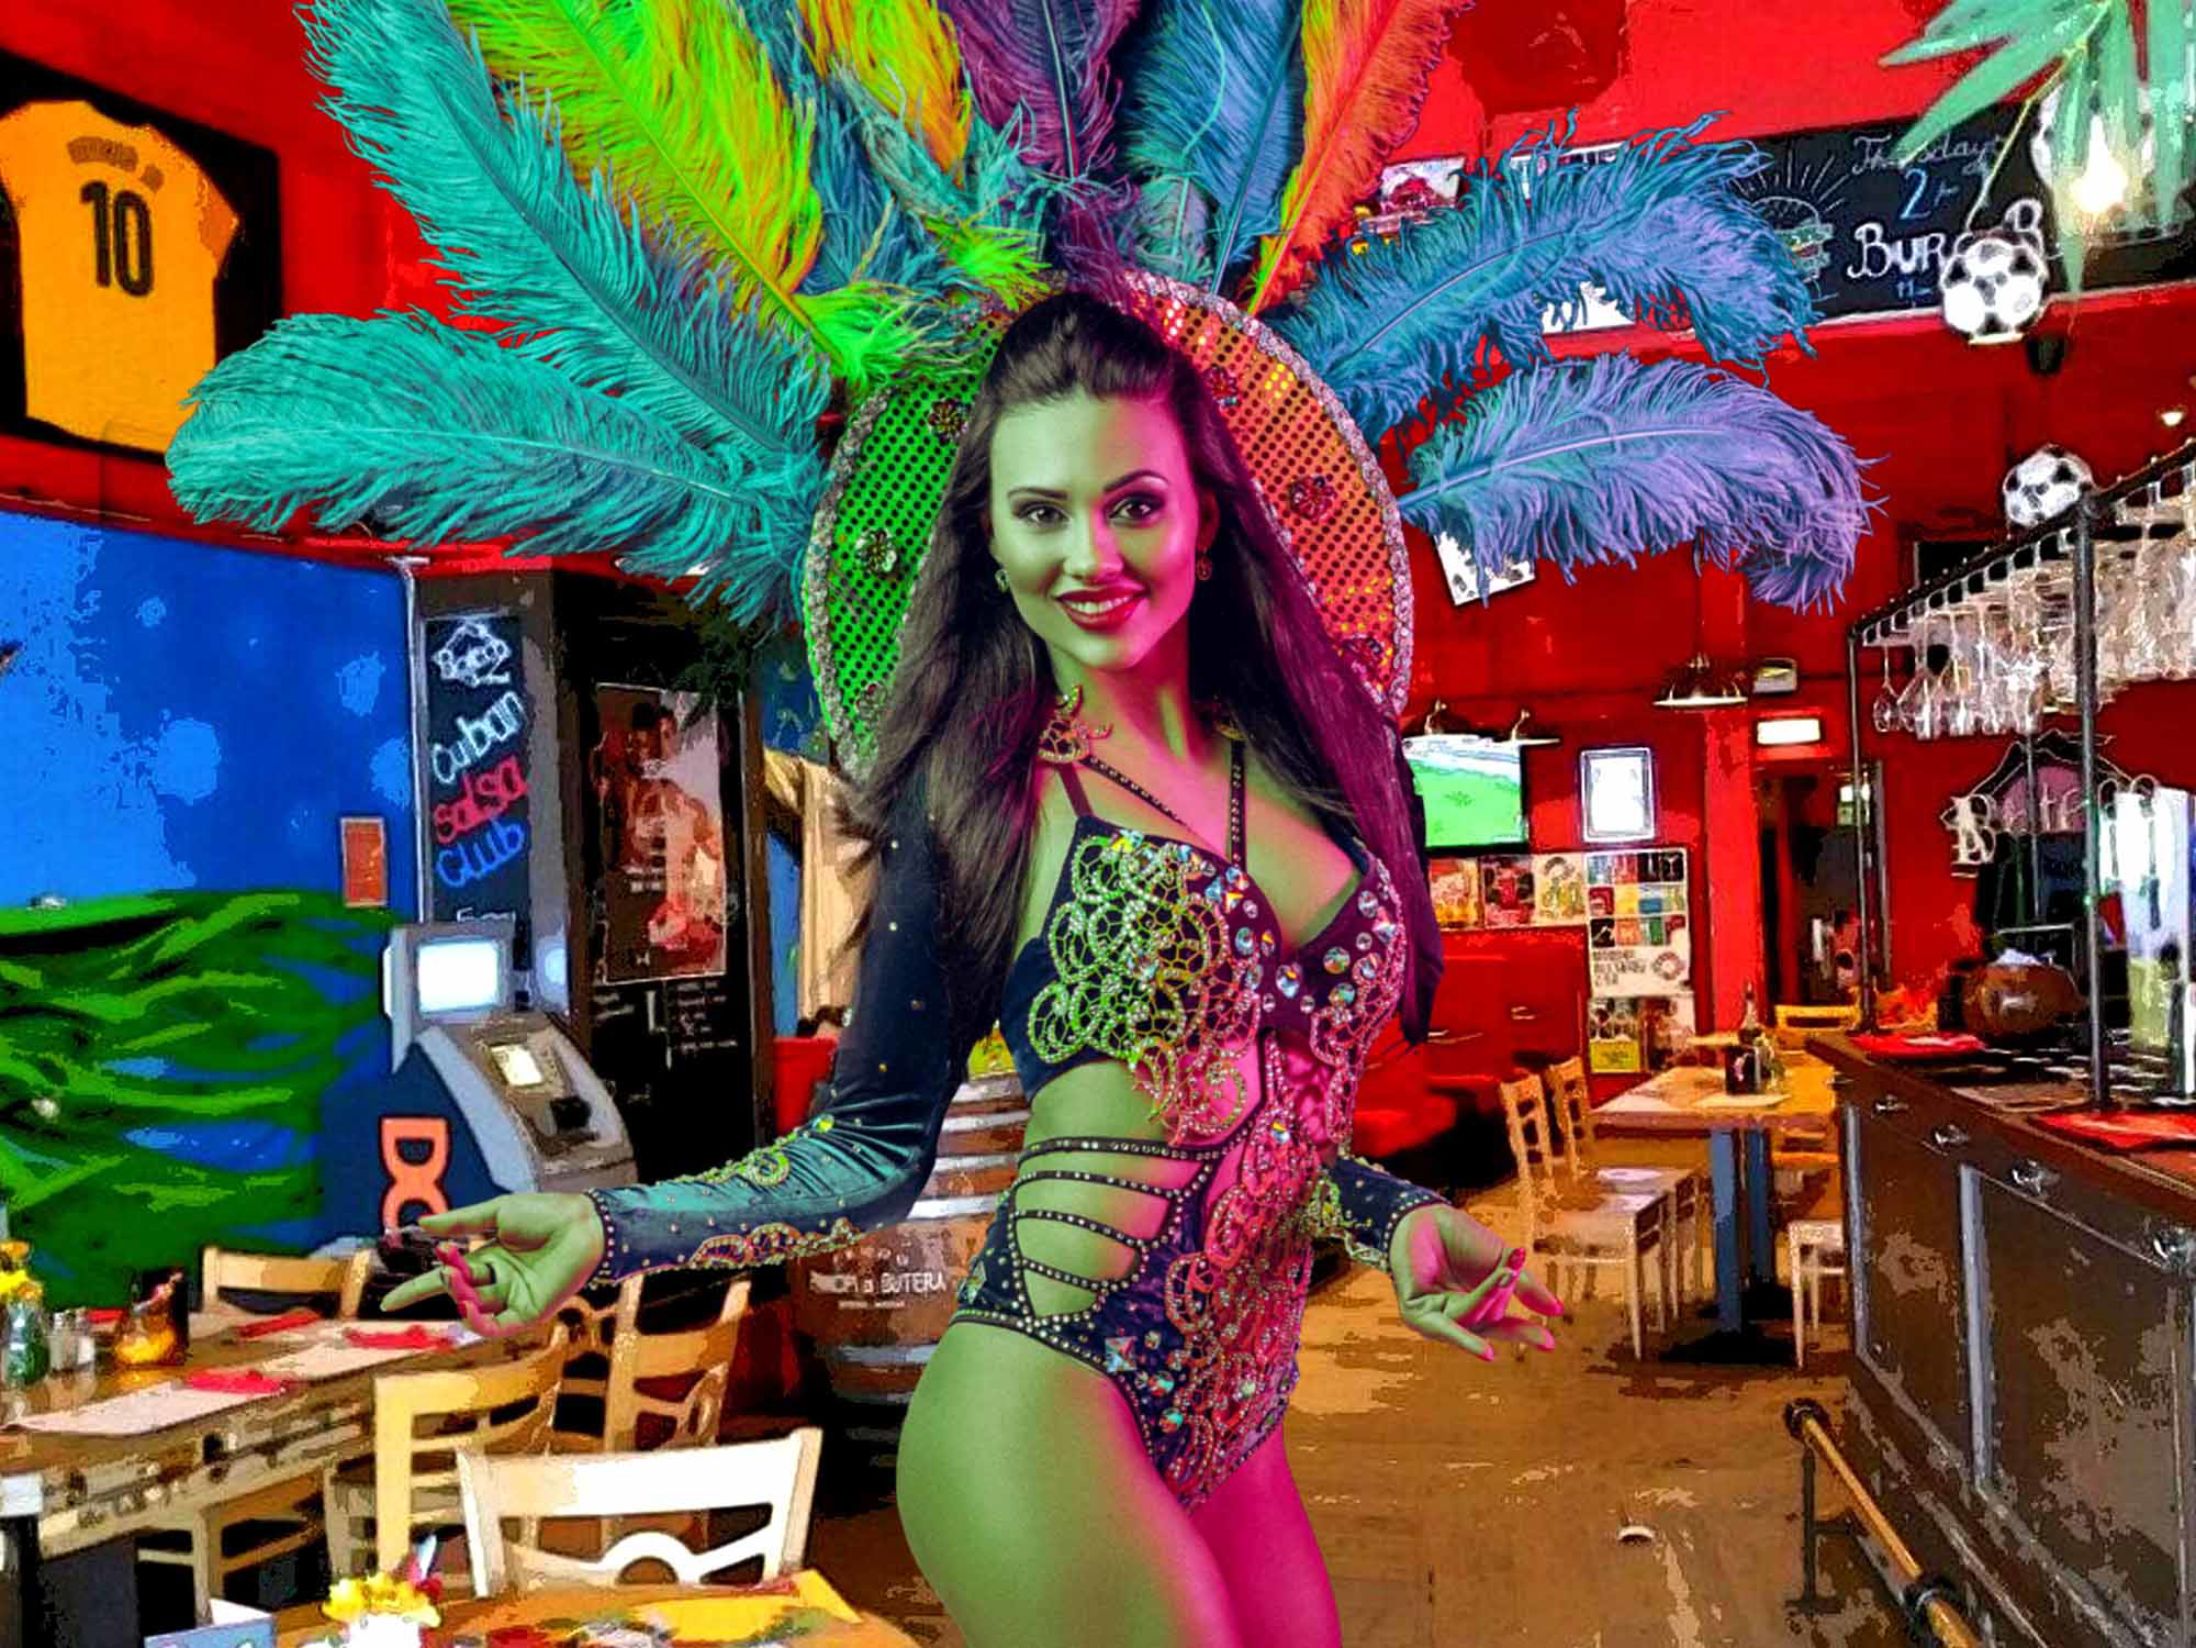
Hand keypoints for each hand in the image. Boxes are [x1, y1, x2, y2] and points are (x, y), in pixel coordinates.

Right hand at [380, 1193, 605, 1335]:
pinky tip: (468, 1306)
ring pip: (472, 1308)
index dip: (418, 1290)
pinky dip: (478, 1321)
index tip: (389, 1301)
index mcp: (490, 1258)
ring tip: (466, 1279)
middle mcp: (499, 1282)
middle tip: (452, 1269)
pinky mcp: (529, 1313)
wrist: (582, 1224)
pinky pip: (496, 1327)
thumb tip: (422, 1224)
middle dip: (446, 1285)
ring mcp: (513, 1298)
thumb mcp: (497, 1213)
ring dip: (462, 1296)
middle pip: (457, 1293)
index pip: (445, 1278)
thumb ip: (460, 1223)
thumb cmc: (546, 1213)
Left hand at [1387, 1203, 1562, 1360]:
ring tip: (1503, 1274)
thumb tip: (1558, 1311)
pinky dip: (1466, 1339)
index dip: (1525, 1334)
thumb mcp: (1500, 1261)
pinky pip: (1447, 1326)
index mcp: (1477, 1307)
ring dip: (1487, 1296)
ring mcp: (1435, 1319)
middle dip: (1507, 1311)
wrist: (1424, 1216)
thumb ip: (1524, 1287)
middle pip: (1489, 1322)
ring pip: (1471, 1320)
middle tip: (1518, 1289)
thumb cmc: (1460, 1239)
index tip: (1549, 1344)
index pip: (1503, 1326)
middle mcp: (1456, 1317)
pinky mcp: (1416, 1315)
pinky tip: (1487, 1352)